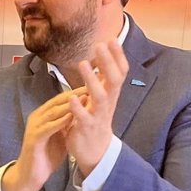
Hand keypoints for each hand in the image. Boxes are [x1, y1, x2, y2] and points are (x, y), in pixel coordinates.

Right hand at [1, 88, 85, 190]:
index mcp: (44, 115)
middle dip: (75, 94)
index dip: (77, 92)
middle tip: (91, 86)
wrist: (31, 175)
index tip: (93, 86)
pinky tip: (71, 117)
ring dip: (69, 105)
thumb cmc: (46, 156)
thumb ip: (69, 124)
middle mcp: (37, 117)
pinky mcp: (34, 138)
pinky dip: (60, 122)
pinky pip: (48, 127)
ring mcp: (34, 127)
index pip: (61, 99)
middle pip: (57, 101)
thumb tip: (85, 114)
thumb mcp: (61, 136)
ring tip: (85, 98)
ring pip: (53, 112)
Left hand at [67, 42, 128, 175]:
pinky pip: (83, 117)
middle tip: (99, 45)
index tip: (111, 38)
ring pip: (100, 97)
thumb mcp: (102, 98)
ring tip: (83, 63)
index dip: (117, 56)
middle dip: (108, 62)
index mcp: (111, 94)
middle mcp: (108, 103)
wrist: (95, 152)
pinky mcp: (87, 129)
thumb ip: (102, 79)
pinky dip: (77, 107)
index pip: (119, 72)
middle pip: (113, 80)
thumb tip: (103, 55)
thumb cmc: (96, 120)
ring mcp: (98, 116)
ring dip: (92, 80)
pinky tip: (71, 97)